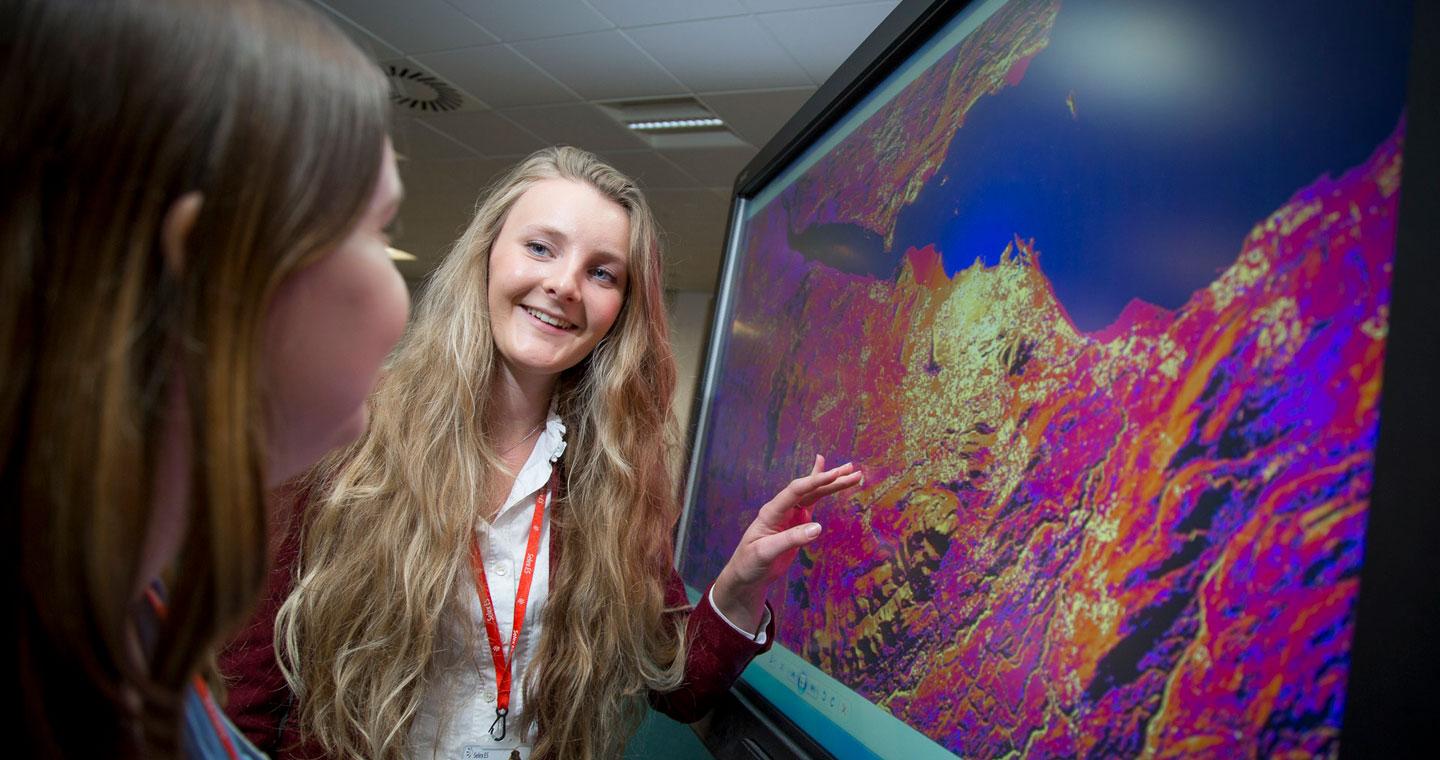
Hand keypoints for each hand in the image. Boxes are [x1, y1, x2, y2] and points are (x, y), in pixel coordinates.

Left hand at [712, 455, 862, 633]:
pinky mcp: (797, 522)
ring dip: (832, 483)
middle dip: (831, 479)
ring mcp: (790, 514)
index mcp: (772, 511)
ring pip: (813, 494)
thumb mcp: (767, 553)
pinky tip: (827, 476)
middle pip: (808, 489)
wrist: (746, 574)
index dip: (815, 481)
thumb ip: (791, 539)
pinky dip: (821, 489)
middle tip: (852, 470)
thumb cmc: (750, 563)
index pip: (796, 491)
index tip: (835, 475)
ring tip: (852, 472)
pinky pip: (812, 502)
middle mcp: (782, 508)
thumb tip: (818, 528)